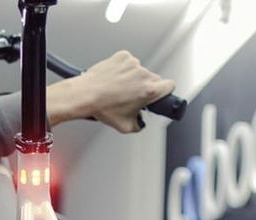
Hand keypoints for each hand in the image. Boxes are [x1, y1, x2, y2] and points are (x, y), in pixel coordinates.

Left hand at [47, 50, 174, 132]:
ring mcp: (133, 63)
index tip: (160, 95)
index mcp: (149, 90)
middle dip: (146, 88)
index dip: (165, 92)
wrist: (85, 94)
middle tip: (133, 97)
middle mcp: (143, 74)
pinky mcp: (123, 56)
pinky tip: (114, 80)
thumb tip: (140, 123)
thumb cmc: (102, 108)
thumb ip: (139, 125)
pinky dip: (123, 70)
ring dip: (133, 79)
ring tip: (118, 90)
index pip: (170, 86)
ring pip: (140, 71)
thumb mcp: (126, 126)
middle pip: (154, 79)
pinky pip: (128, 63)